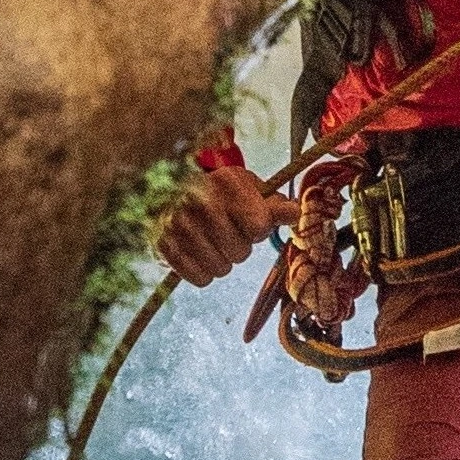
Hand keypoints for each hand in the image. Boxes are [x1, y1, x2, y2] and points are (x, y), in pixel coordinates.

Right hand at [157, 162, 289, 286]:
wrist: (176, 193)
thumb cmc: (224, 195)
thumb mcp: (252, 192)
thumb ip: (276, 206)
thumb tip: (297, 213)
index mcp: (226, 181)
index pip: (259, 226)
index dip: (259, 229)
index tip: (249, 221)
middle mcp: (197, 198)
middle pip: (240, 252)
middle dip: (240, 247)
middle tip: (228, 233)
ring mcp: (176, 223)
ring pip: (221, 269)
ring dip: (223, 262)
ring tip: (213, 243)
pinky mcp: (162, 245)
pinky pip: (200, 279)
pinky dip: (204, 273)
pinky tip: (198, 255)